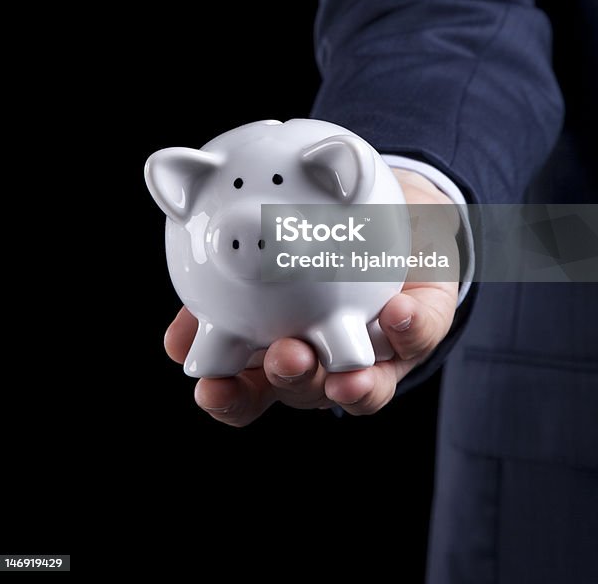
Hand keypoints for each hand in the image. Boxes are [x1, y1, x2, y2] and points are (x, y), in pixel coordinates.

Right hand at [164, 169, 458, 424]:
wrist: (382, 198)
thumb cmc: (311, 223)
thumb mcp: (258, 240)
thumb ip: (219, 279)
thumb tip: (176, 338)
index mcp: (274, 345)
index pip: (245, 392)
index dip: (228, 399)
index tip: (211, 388)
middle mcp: (324, 359)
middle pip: (304, 390)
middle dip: (293, 381)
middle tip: (284, 356)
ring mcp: (376, 351)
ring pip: (363, 386)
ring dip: (353, 383)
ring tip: (347, 369)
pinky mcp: (421, 329)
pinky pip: (419, 337)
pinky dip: (409, 329)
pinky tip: (399, 312)